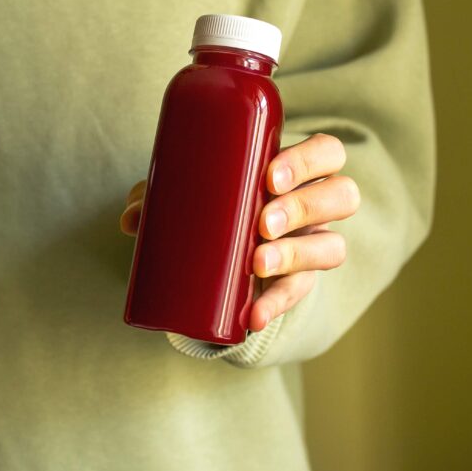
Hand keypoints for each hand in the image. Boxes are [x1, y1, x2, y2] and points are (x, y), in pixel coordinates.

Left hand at [119, 133, 358, 332]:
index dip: (308, 162)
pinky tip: (254, 316)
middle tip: (263, 221)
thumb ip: (158, 198)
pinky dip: (275, 304)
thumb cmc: (214, 203)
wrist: (226, 252)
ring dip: (297, 254)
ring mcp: (313, 245)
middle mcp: (316, 207)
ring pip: (332, 247)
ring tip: (258, 263)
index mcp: (297, 171)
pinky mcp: (300, 282)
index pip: (327, 154)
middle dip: (304, 207)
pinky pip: (299, 294)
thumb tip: (130, 219)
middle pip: (341, 196)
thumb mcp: (190, 194)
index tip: (270, 177)